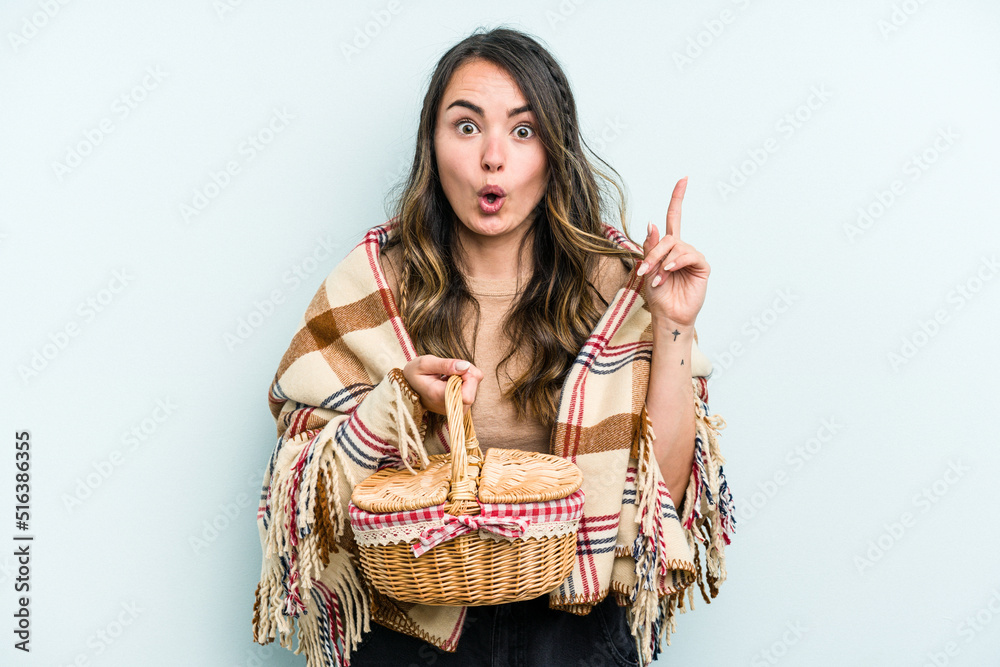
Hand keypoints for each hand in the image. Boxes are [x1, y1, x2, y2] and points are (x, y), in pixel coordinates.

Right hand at [402, 355, 482, 415]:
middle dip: (465, 372)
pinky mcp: (461, 406)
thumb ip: (446, 364)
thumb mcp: (425, 363)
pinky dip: (464, 379)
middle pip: (473, 386)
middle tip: (447, 369)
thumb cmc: (415, 373)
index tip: (454, 369)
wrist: (410, 387)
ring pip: (475, 384)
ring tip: (447, 375)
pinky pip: (473, 387)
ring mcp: (457, 408)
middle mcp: (450, 406)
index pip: (467, 395)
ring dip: (464, 374)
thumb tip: (466, 366)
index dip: (467, 377)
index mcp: (439, 397)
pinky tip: (450, 379)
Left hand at [638, 176, 709, 325]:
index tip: (684, 179)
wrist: (667, 314)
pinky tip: (669, 271)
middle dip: (654, 252)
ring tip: (658, 278)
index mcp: (668, 246)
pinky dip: (676, 262)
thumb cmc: (657, 294)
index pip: (674, 217)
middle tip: (645, 270)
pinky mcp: (702, 266)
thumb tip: (652, 222)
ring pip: (676, 247)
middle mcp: (681, 248)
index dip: (678, 198)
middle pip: (668, 237)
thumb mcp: (647, 268)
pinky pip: (689, 255)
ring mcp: (692, 257)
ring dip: (662, 262)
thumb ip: (650, 247)